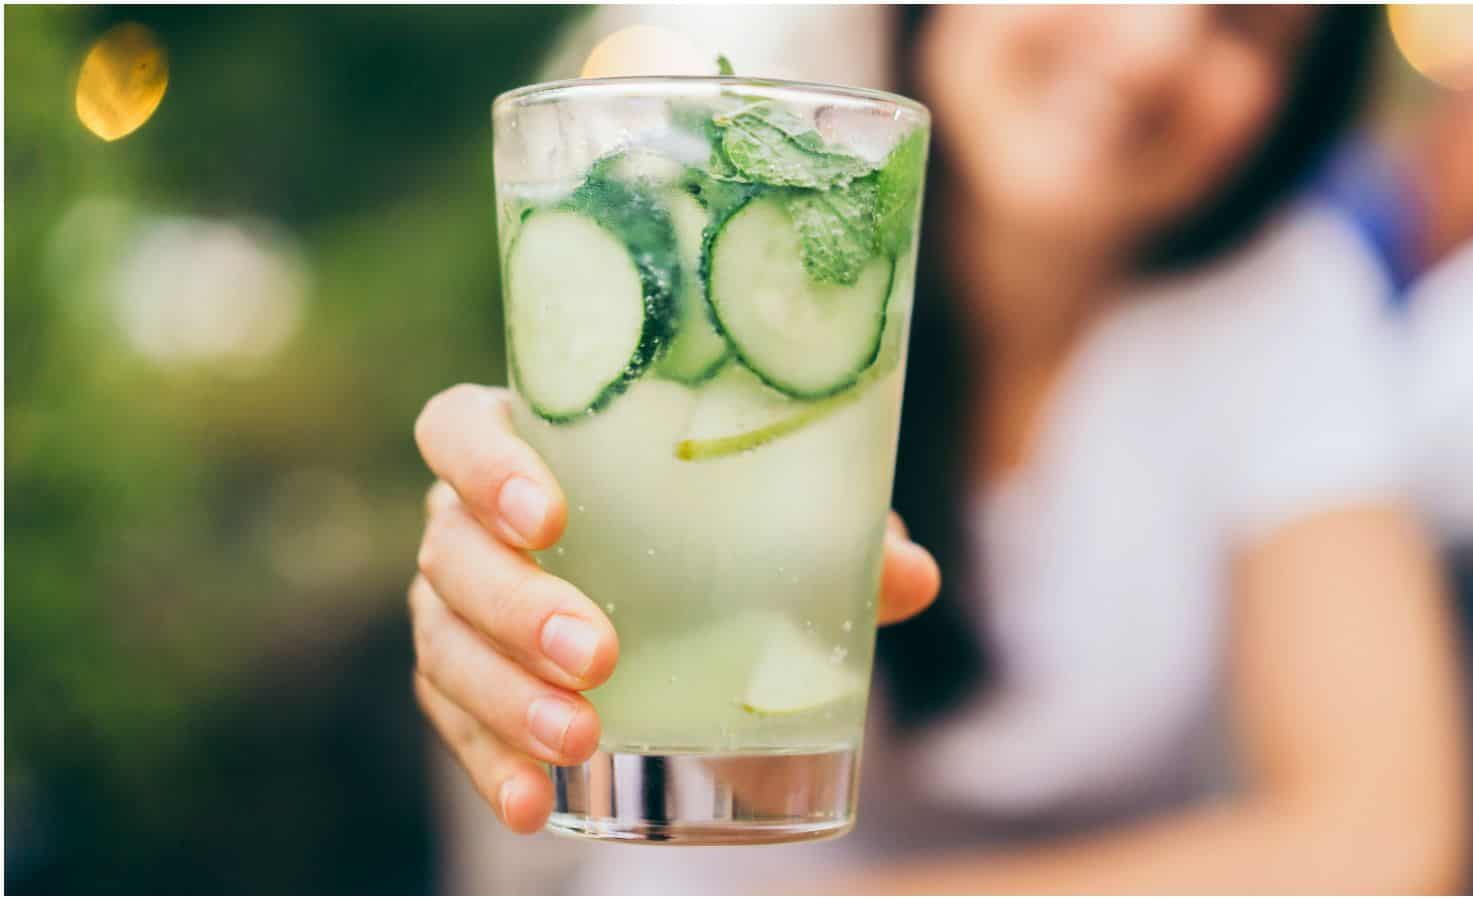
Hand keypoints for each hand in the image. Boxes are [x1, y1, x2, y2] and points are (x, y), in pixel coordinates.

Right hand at [409, 384, 939, 832]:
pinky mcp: (462, 682)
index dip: (484, 465)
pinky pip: (453, 722)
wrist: (682, 592)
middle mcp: (470, 520)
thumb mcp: (774, 524)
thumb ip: (836, 539)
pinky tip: (533, 806)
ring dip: (503, 696)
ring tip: (578, 741)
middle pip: (452, 550)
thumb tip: (910, 575)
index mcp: (531, 446)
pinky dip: (489, 764)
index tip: (549, 514)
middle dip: (517, 606)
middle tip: (599, 656)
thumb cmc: (714, 527)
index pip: (458, 430)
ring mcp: (456, 604)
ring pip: (444, 642)